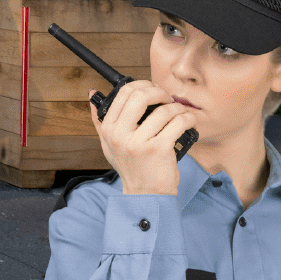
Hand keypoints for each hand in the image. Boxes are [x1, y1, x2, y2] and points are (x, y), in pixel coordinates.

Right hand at [89, 80, 191, 196]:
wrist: (145, 194)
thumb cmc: (130, 167)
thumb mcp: (108, 144)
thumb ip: (99, 119)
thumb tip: (92, 93)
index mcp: (108, 129)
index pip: (123, 93)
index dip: (141, 85)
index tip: (152, 90)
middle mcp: (120, 135)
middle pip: (141, 96)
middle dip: (159, 91)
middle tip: (166, 98)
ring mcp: (139, 143)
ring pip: (163, 110)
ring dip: (176, 107)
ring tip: (179, 112)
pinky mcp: (159, 149)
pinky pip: (177, 123)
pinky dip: (187, 119)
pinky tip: (188, 121)